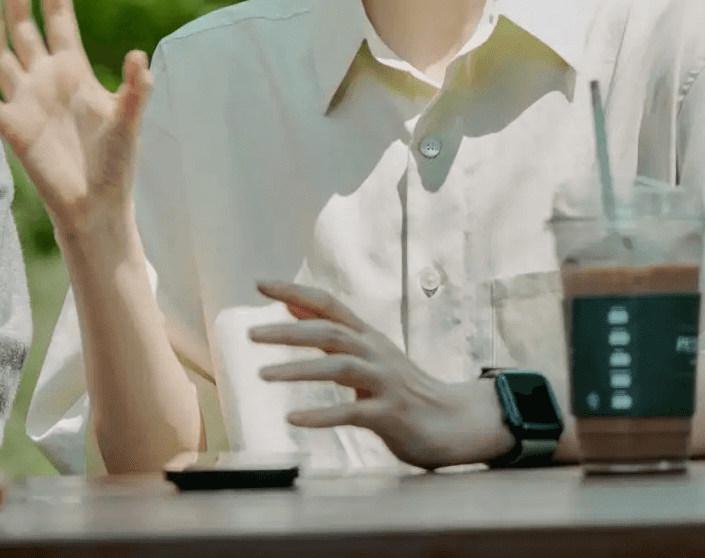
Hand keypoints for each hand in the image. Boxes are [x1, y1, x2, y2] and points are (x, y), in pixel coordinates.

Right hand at [0, 0, 151, 238]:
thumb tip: (140, 55)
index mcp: (74, 66)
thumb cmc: (116, 159)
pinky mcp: (14, 128)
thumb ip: (136, 88)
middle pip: (26, 22)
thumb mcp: (131, 118)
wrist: (99, 203)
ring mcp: (26, 100)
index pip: (59, 12)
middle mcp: (46, 76)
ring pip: (2, 51)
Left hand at [251, 281, 513, 469]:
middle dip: (287, 331)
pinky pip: (353, 412)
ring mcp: (384, 381)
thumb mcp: (368, 354)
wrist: (455, 421)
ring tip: (262, 375)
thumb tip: (291, 306)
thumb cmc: (404, 389)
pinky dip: (322, 414)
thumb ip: (332, 331)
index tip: (260, 283)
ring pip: (339, 366)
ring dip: (299, 368)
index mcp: (367, 336)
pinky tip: (294, 418)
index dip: (294, 291)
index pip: (327, 303)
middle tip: (250, 333)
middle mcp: (375, 351)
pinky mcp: (391, 413)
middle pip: (329, 331)